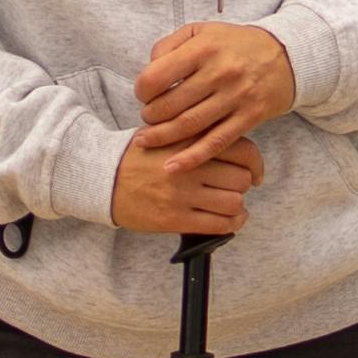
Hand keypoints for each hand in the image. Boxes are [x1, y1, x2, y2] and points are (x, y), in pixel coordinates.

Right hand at [114, 129, 262, 236]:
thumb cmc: (136, 156)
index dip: (255, 164)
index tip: (255, 173)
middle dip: (243, 186)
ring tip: (231, 207)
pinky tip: (228, 221)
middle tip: (235, 189)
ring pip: (233, 203)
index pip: (242, 150)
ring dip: (237, 207)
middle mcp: (189, 166)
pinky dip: (230, 225)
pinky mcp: (174, 218)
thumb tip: (232, 146)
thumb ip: (197, 136)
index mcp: (190, 140)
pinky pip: (218, 225)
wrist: (102, 177)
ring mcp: (182, 193)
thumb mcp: (166, 133)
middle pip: (241, 178)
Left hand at [135, 21, 298, 154]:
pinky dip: (192, 158)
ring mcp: (236, 97)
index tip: (143, 95)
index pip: (156, 77)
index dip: (142, 90)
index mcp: (204, 48)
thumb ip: (169, 45)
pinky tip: (172, 167)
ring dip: (163, 137)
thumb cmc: (234, 44)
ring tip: (148, 140)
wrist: (286, 56)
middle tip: (148, 118)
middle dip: (150, 117)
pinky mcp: (250, 117)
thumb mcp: (201, 31)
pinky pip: (216, 142)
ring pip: (189, 126)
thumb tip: (149, 69)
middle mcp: (220, 72)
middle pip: (170, 105)